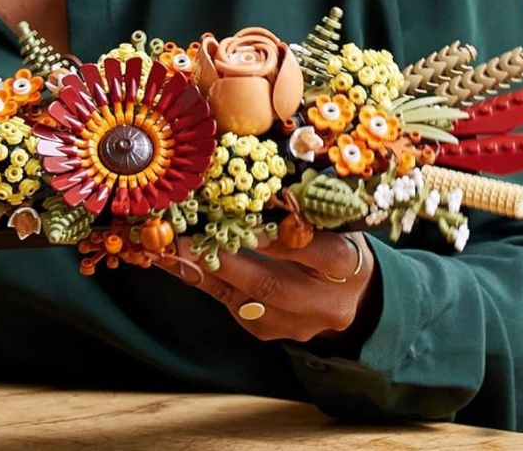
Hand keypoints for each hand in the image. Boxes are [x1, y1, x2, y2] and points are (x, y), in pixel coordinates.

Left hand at [159, 232, 376, 342]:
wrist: (352, 296)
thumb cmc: (336, 242)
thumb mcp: (333, 224)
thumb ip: (303, 213)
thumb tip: (251, 189)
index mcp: (348, 265)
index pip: (315, 252)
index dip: (278, 239)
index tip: (242, 220)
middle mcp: (326, 302)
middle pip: (273, 286)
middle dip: (226, 263)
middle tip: (186, 242)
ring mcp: (298, 324)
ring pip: (244, 302)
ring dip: (204, 274)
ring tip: (170, 252)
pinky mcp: (271, 332)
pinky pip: (233, 307)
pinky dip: (206, 283)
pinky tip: (181, 265)